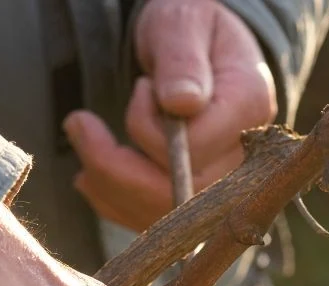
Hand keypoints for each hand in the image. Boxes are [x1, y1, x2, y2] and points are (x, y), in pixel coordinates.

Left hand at [64, 0, 276, 230]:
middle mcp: (245, 156)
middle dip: (115, 166)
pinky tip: (92, 173)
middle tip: (78, 123)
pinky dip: (112, 201)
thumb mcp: (182, 22)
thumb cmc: (191, 30)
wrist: (202, 48)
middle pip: (178, 194)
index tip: (140, 90)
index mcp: (250, 106)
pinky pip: (152, 221)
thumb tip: (181, 104)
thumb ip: (181, 59)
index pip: (196, 149)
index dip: (151, 130)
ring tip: (82, 138)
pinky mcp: (198, 199)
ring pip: (160, 214)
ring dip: (107, 184)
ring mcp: (224, 184)